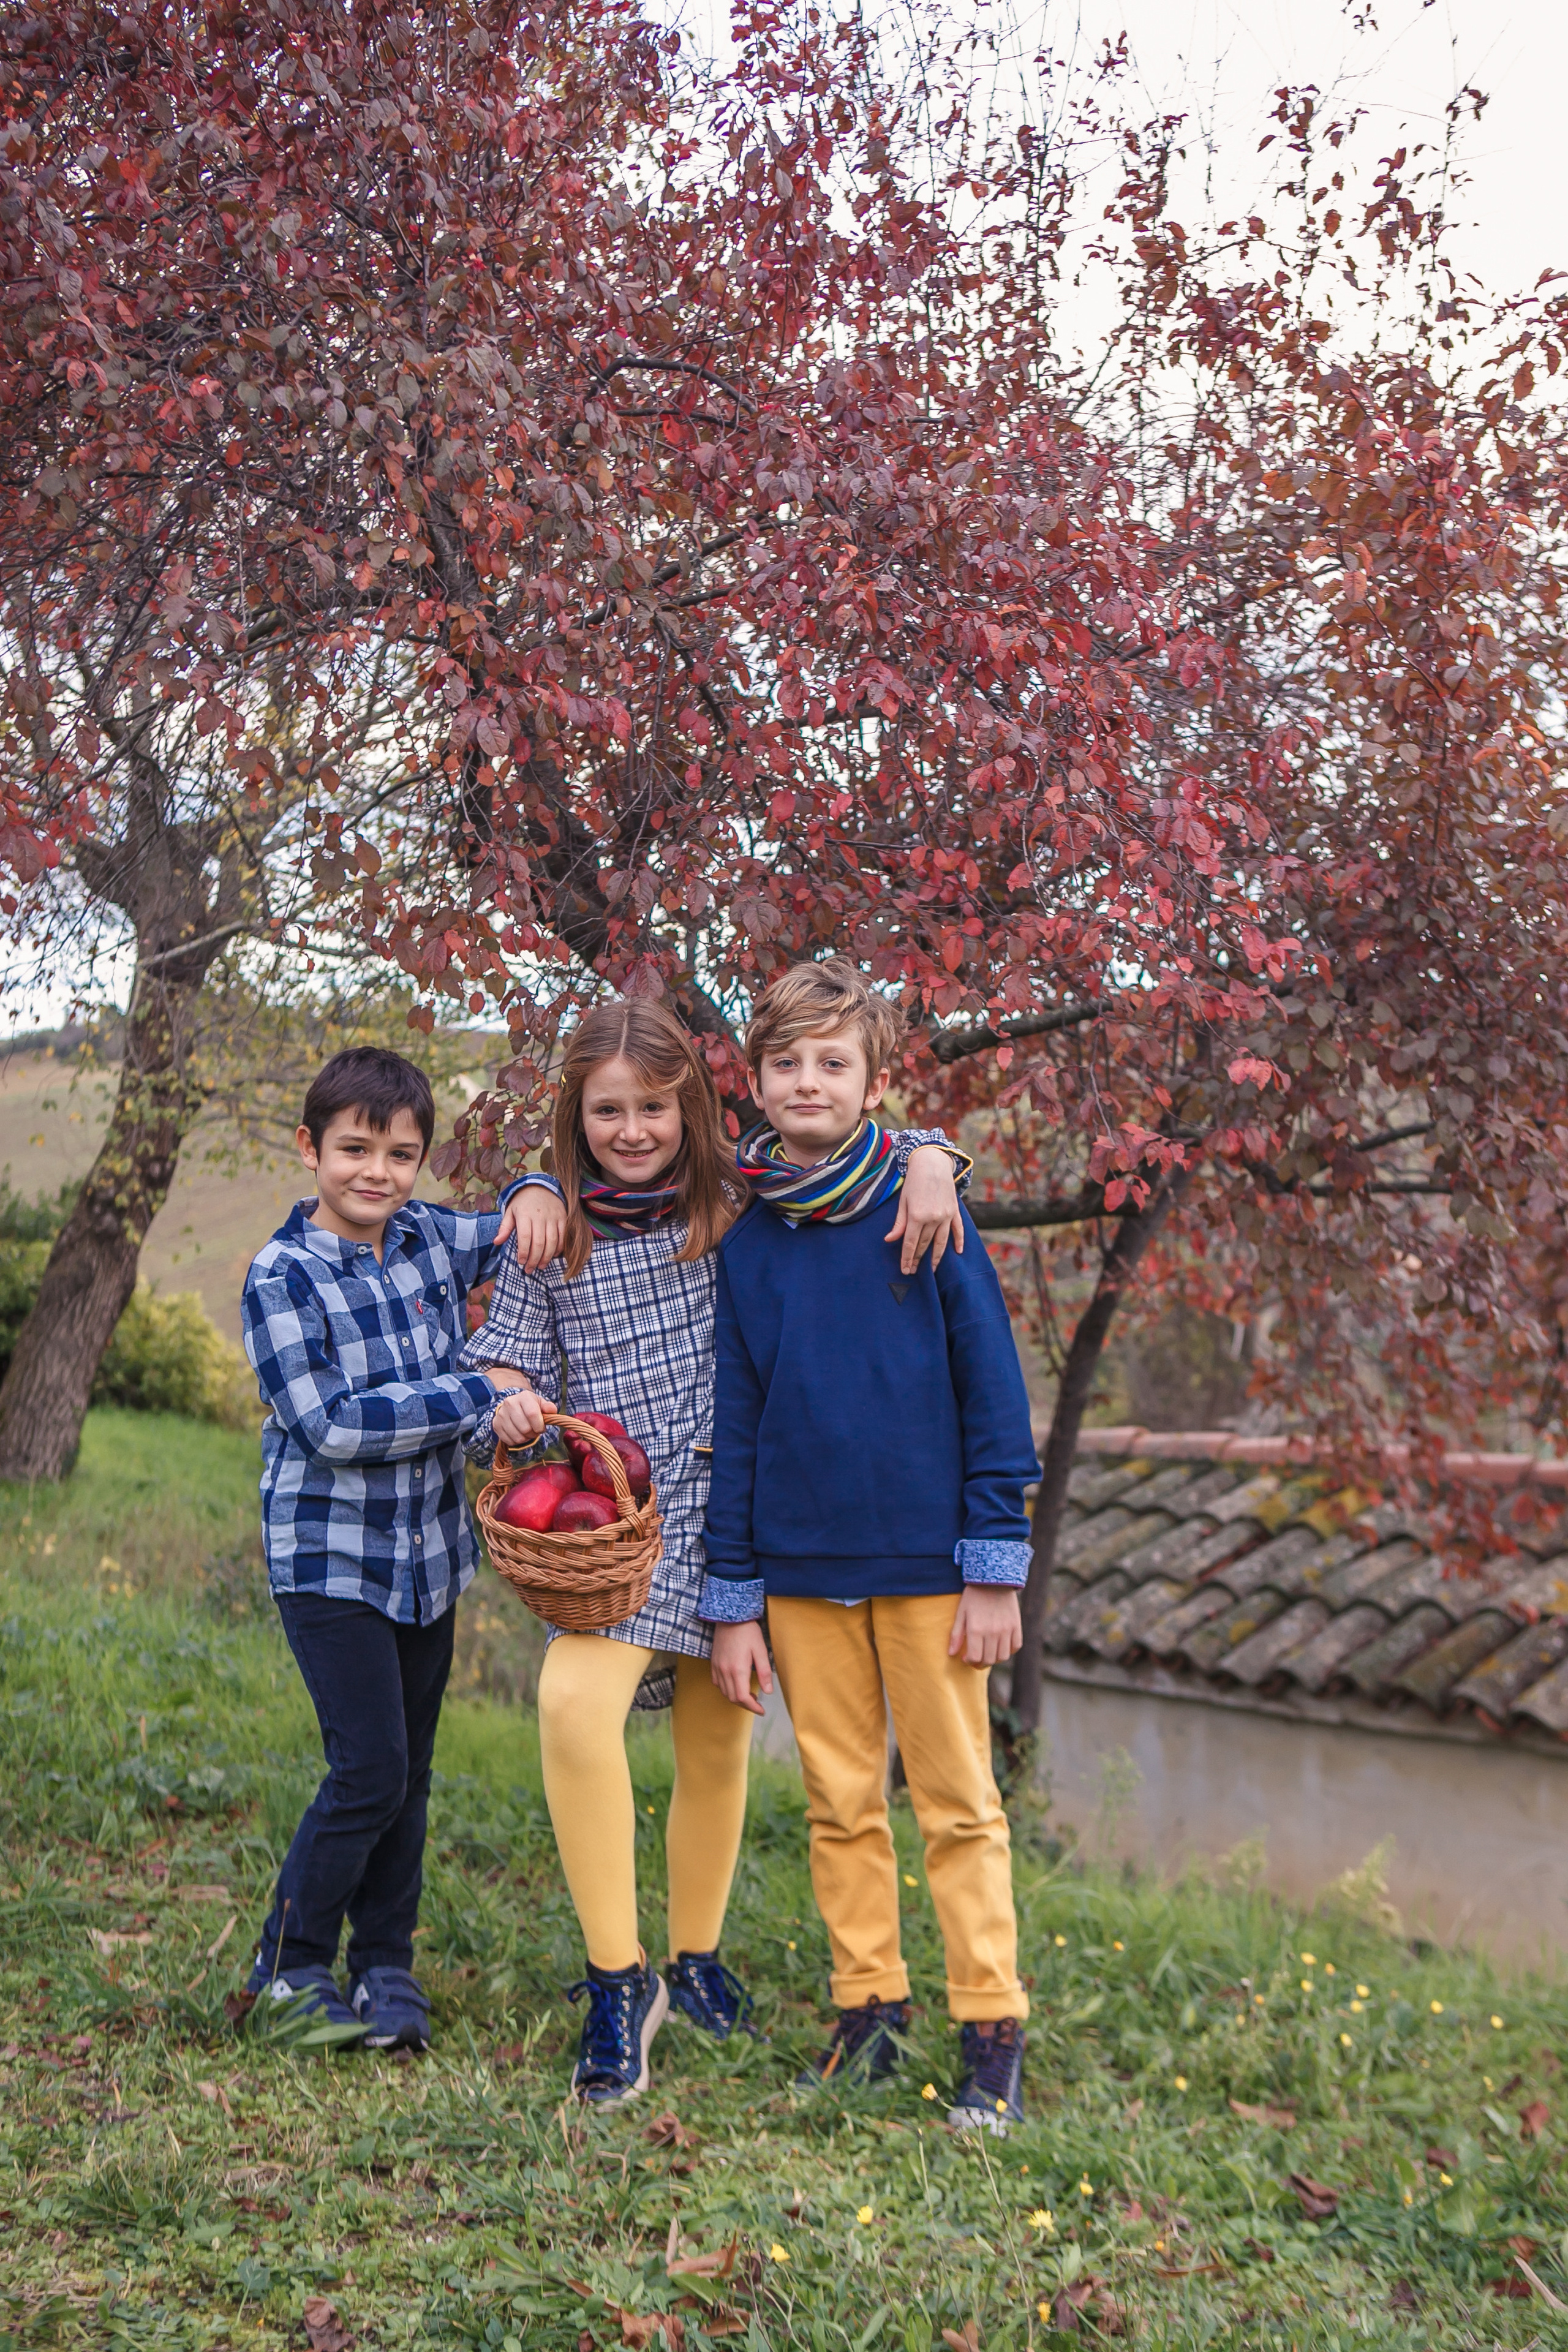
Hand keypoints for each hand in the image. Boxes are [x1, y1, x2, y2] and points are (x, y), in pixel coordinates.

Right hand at [486, 1371, 545, 1446]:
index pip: (532, 1414)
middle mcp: (510, 1403)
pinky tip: (519, 1434)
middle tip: (534, 1431)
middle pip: (525, 1428)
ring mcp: (501, 1414)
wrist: (512, 1406)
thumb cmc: (530, 1406)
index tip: (542, 1428)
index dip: (539, 1425)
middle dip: (533, 1433)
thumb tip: (552, 1410)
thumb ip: (548, 1407)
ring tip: (527, 1432)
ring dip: (526, 1439)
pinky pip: (510, 1441)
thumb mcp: (540, 1404)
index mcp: (523, 1396)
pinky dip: (517, 1441)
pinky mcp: (496, 1425)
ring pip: (518, 1437)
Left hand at [495, 1184, 567, 1271]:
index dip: (524, 1252)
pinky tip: (552, 1255)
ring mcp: (553, 1217)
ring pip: (552, 1241)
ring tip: (540, 1266)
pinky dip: (559, 1248)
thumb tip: (496, 1242)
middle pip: (539, 1242)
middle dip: (534, 1259)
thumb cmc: (523, 1202)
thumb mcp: (510, 1211)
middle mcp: (540, 1215)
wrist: (541, 1186)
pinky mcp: (563, 1218)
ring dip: (547, 1257)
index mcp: (524, 1214)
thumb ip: (504, 1227)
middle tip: (529, 1270)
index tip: (521, 1262)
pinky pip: (562, 1236)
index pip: (525, 1237)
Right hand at [710, 1620, 772, 1714]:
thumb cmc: (747, 1631)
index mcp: (737, 1669)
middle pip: (733, 1697)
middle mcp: (724, 1671)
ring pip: (724, 1692)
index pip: (742, 1697)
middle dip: (746, 1705)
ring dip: (736, 1698)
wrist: (729, 1616)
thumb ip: (764, 1672)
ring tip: (749, 1695)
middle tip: (757, 1703)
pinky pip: (717, 1682)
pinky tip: (735, 1684)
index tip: (761, 1710)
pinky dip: (726, 1689)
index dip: (752, 1707)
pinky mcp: (713, 1663)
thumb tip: (768, 1691)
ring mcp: (717, 1667)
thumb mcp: (761, 1650)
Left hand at [885, 1143, 964, 1274]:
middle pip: (924, 1245)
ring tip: (932, 1269)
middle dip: (918, 1259)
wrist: (933, 1163)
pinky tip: (957, 1252)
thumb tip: (890, 1240)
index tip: (905, 1270)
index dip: (907, 1258)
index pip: (910, 1243)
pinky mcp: (955, 1212)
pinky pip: (958, 1230)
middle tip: (913, 1271)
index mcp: (917, 1216)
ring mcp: (946, 1216)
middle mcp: (933, 1218)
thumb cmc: (914, 1181)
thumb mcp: (903, 1201)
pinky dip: (958, 1242)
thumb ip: (899, 1223)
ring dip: (936, 1257)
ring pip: (941, 1242)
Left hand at [949, 1585, 1021, 1667]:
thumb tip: (951, 1653)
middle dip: (980, 1663)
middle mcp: (992, 1632)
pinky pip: (1015, 1647)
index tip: (966, 1656)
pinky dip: (1008, 1650)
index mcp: (976, 1630)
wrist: (994, 1579)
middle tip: (976, 1658)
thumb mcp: (961, 1613)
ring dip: (994, 1658)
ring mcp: (1006, 1630)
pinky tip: (1000, 1645)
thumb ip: (956, 1635)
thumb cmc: (973, 1596)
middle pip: (988, 1660)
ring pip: (1003, 1657)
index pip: (975, 1658)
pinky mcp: (1016, 1626)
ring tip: (988, 1652)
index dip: (969, 1661)